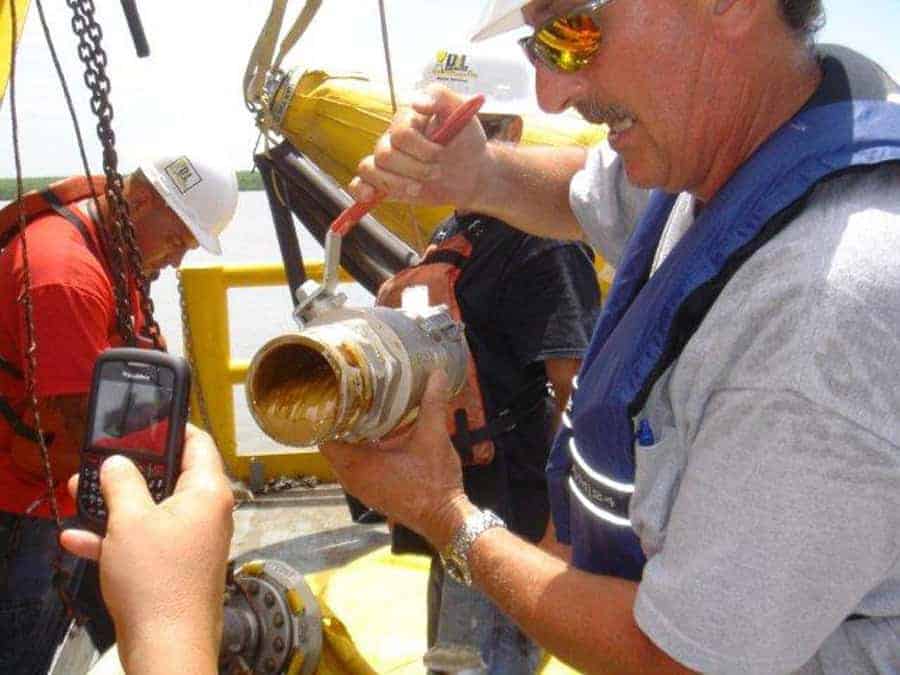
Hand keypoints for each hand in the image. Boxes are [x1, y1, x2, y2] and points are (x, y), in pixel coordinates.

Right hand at [61, 425, 233, 672]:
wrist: (166, 646)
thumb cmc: (159, 583)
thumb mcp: (130, 520)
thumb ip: (123, 483)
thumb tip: (118, 462)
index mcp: (209, 492)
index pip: (198, 442)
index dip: (172, 427)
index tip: (146, 421)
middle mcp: (207, 512)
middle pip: (171, 475)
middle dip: (132, 470)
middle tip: (103, 461)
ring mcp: (193, 540)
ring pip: (153, 509)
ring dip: (117, 503)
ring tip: (81, 493)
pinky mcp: (176, 565)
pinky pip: (146, 540)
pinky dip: (116, 538)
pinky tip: (79, 539)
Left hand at [321, 370, 474, 549]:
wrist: (445, 518)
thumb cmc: (435, 484)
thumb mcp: (434, 437)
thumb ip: (433, 403)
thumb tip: (437, 374)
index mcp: (357, 464)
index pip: (324, 435)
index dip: (327, 412)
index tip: (335, 393)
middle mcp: (351, 477)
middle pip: (333, 442)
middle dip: (341, 419)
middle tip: (351, 395)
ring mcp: (360, 486)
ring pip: (345, 454)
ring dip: (352, 435)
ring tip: (363, 409)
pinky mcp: (371, 490)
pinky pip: (356, 465)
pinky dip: (361, 448)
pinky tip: (377, 433)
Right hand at [348, 84, 490, 209]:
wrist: (471, 171)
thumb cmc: (465, 140)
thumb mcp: (462, 112)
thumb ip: (441, 97)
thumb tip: (417, 102)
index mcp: (407, 119)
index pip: (401, 134)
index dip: (421, 149)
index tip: (441, 154)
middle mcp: (392, 139)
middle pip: (385, 155)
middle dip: (415, 169)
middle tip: (437, 172)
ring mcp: (387, 162)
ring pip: (371, 170)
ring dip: (396, 183)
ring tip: (419, 188)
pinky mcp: (385, 183)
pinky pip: (360, 184)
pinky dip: (361, 191)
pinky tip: (371, 197)